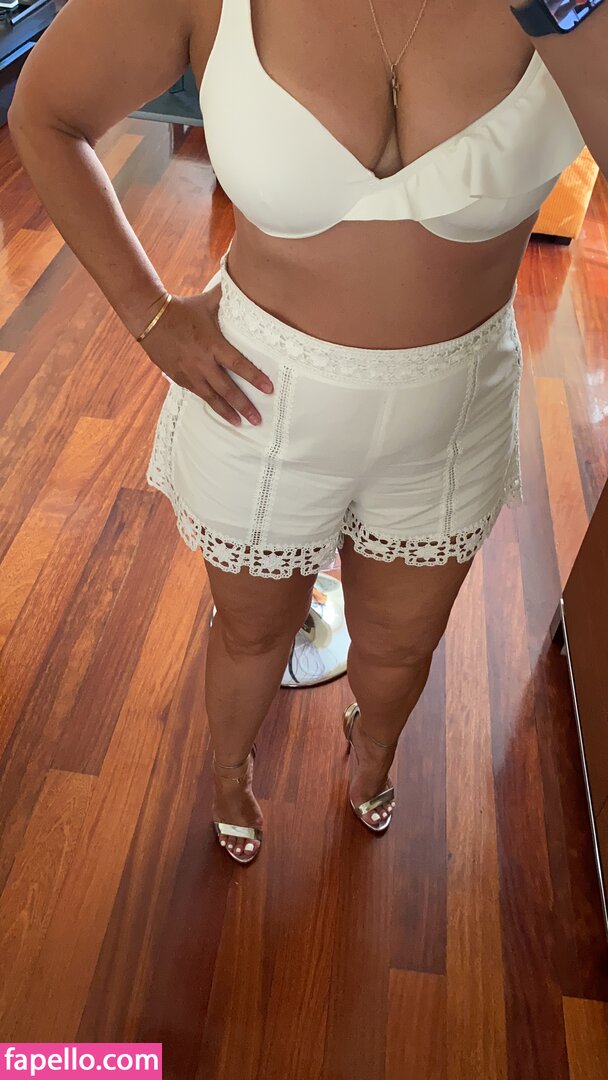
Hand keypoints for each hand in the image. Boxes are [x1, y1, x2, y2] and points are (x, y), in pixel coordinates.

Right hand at [139, 282, 273, 424]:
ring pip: (211, 397)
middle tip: (258, 420)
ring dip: (227, 412)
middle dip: (244, 405)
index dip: (255, 378)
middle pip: (227, 389)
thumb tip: (248, 279)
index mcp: (212, 344)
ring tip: (241, 423)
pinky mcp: (179, 378)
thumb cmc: (182, 308)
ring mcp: (189, 372)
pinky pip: (198, 394)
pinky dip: (210, 404)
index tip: (269, 389)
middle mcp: (202, 362)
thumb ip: (229, 297)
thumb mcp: (207, 301)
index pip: (238, 364)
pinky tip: (220, 413)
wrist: (149, 318)